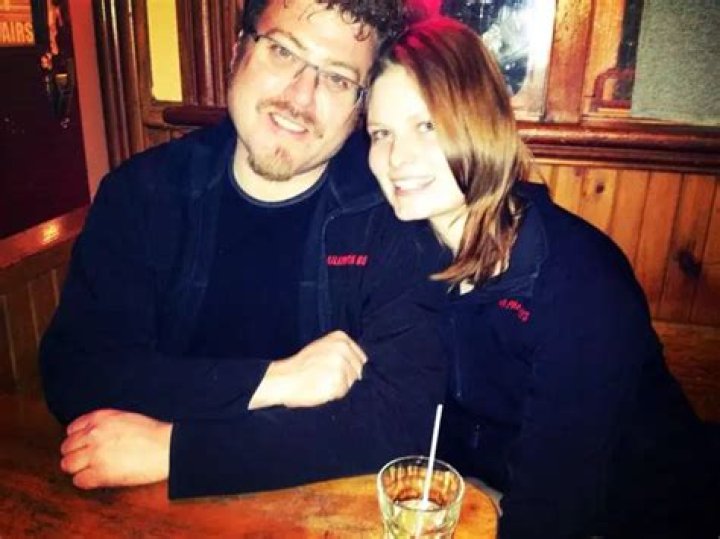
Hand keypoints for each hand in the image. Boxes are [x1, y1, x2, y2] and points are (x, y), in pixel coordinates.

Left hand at [59, 409, 171, 488]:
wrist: (167, 447)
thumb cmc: (153, 433)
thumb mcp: (125, 418)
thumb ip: (104, 424)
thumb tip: (91, 436)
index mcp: (100, 418)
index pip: (72, 429)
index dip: (78, 439)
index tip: (85, 445)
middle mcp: (93, 434)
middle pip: (66, 448)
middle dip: (75, 454)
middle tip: (87, 460)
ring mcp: (95, 454)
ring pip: (68, 465)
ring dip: (77, 468)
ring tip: (91, 470)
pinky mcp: (100, 473)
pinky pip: (78, 480)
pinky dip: (86, 481)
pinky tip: (97, 478)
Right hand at [249, 330, 366, 408]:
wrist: (284, 378)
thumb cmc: (301, 365)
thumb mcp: (322, 347)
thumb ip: (341, 350)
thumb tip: (362, 363)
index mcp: (340, 338)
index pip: (360, 358)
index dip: (349, 367)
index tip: (333, 369)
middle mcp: (343, 349)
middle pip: (358, 371)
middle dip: (345, 377)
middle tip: (324, 376)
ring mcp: (341, 366)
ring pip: (351, 382)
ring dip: (339, 386)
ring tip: (321, 381)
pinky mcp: (338, 382)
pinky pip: (343, 393)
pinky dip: (334, 394)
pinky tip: (321, 388)